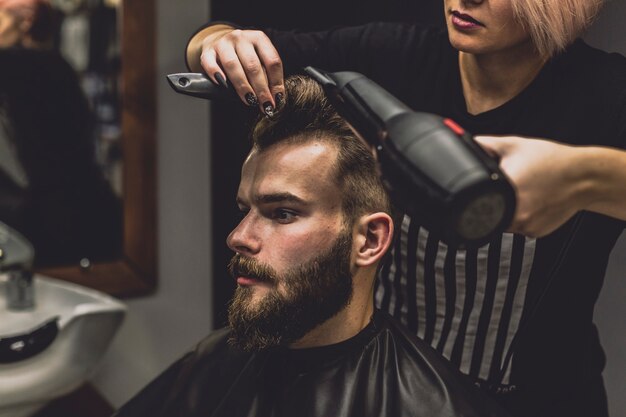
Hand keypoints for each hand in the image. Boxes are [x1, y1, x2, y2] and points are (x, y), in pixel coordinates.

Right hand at [194, 26, 284, 114]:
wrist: (220, 41)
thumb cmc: (243, 56)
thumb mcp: (259, 59)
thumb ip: (267, 75)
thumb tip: (274, 98)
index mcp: (259, 38)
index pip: (272, 61)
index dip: (276, 82)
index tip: (277, 99)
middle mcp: (241, 38)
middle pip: (253, 65)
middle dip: (261, 89)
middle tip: (265, 105)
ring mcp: (223, 43)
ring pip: (233, 65)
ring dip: (243, 86)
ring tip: (250, 100)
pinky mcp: (208, 51)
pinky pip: (210, 63)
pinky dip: (216, 74)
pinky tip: (223, 85)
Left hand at [474, 135, 590, 237]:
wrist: (584, 177)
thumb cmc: (552, 160)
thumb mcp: (513, 145)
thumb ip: (485, 145)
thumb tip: (466, 145)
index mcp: (505, 192)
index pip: (475, 202)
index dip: (474, 195)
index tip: (480, 189)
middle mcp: (515, 214)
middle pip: (488, 213)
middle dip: (492, 200)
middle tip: (510, 186)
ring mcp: (525, 226)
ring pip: (503, 222)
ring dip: (506, 210)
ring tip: (522, 192)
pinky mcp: (535, 233)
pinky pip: (518, 226)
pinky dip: (520, 216)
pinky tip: (531, 201)